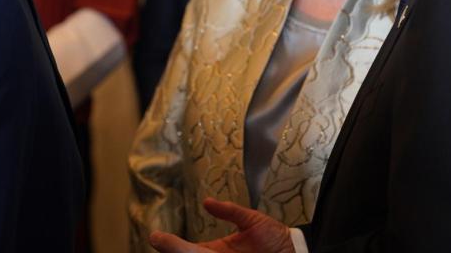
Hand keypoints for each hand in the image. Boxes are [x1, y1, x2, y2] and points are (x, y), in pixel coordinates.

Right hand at [149, 197, 295, 252]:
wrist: (294, 252)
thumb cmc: (274, 239)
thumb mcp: (251, 220)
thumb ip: (229, 211)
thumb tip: (206, 202)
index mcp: (217, 251)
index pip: (190, 249)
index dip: (173, 245)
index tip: (156, 237)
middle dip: (173, 250)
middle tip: (156, 240)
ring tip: (171, 246)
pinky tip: (190, 251)